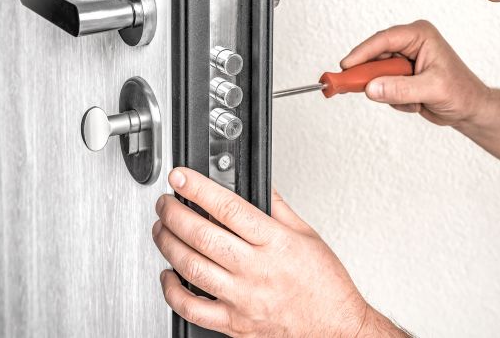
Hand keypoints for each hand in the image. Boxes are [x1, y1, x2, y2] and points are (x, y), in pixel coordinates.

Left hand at [153, 168, 405, 336]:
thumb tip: (261, 185)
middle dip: (174, 213)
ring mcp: (243, 299)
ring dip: (169, 245)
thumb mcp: (308, 236)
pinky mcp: (235, 324)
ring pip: (192, 268)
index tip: (180, 177)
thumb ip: (279, 209)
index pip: (228, 208)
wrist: (337, 331)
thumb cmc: (326, 287)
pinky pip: (193, 309)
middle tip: (164, 202)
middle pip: (202, 235)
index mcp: (275, 243)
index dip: (198, 188)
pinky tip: (168, 276)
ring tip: (162, 230)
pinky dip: (173, 291)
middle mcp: (256, 270)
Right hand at [341, 19, 489, 126]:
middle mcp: (409, 44)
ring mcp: (403, 60)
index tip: (346, 66)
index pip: (384, 40)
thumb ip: (400, 89)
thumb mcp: (431, 89)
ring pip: (376, 74)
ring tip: (410, 101)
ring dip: (388, 92)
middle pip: (375, 56)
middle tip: (355, 88)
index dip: (363, 52)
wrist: (470, 109)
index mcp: (420, 35)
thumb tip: (370, 88)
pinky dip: (393, 99)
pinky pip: (381, 87)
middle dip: (372, 76)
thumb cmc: (461, 92)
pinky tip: (414, 103)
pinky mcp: (399, 75)